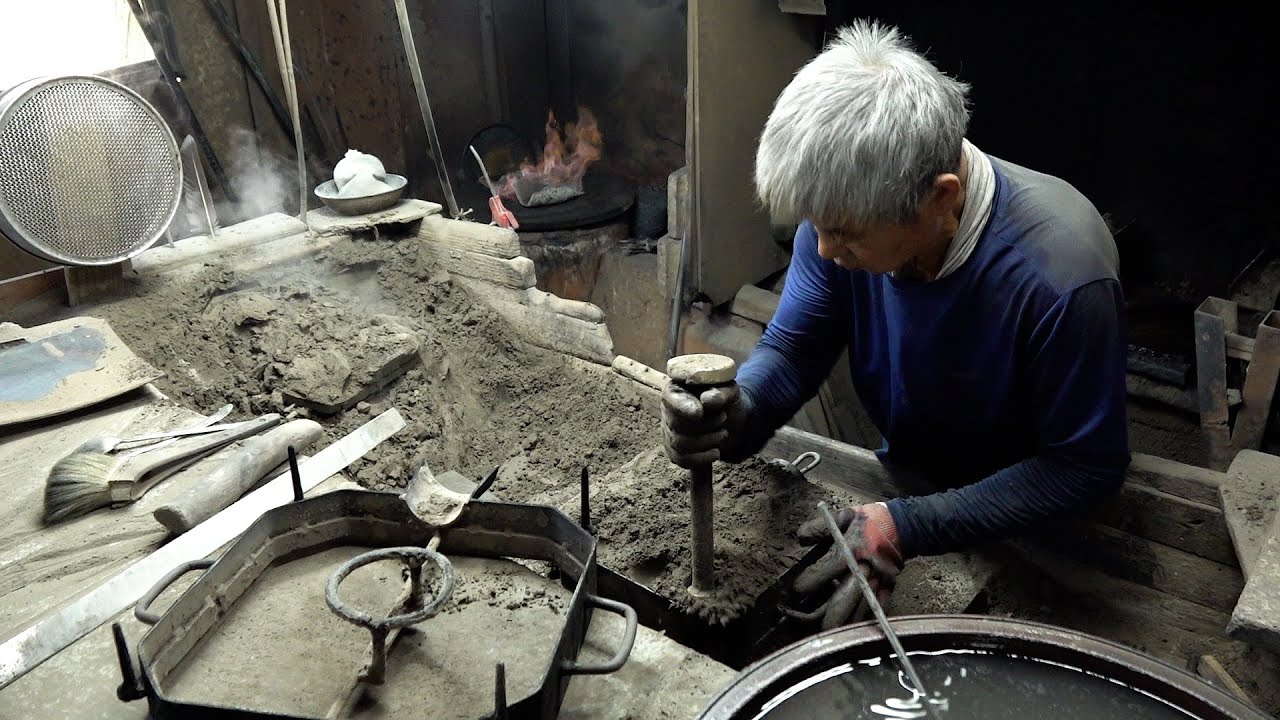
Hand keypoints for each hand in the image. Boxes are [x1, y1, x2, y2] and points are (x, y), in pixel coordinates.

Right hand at [661, 381, 744, 467]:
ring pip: (679, 443)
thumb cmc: (726, 398)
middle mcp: (667, 408)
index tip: (699, 413)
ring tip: (723, 434)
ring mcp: (669, 430)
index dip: (683, 407)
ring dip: (706, 442)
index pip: (671, 398)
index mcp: (677, 388)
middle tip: (724, 417)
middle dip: (704, 425)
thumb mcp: (730, 390)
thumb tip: (707, 400)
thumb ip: (721, 392)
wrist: (731, 417)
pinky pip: (680, 459)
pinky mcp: (674, 448)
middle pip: (676, 424)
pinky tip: (716, 452)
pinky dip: (701, 459)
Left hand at [792, 503, 903, 628]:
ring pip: (858, 613)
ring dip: (842, 624)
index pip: (823, 573)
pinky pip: (875, 612)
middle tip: (808, 621)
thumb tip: (800, 538)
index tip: (798, 590)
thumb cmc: (869, 521)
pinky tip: (849, 627)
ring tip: (826, 629)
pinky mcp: (888, 589)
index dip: (807, 584)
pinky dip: (861, 621)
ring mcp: (877, 582)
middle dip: (824, 617)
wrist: (903, 525)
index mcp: (850, 549)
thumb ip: (818, 528)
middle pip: (842, 602)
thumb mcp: (842, 515)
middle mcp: (863, 569)